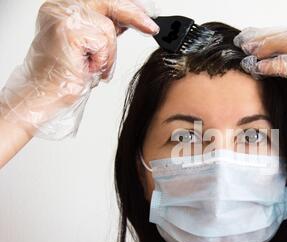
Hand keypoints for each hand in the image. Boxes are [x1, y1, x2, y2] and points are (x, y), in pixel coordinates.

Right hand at [0, 0, 158, 138]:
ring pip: (108, 28)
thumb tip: (128, 20)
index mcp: (62, 8)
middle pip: (108, 2)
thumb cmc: (64, 77)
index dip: (127, 6)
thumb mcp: (90, 48)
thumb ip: (103, 30)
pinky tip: (88, 68)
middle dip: (133, 16)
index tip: (146, 16)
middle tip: (151, 28)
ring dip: (108, 54)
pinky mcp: (68, 31)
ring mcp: (62, 17)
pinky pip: (103, 42)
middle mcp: (59, 7)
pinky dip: (102, 60)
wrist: (44, 97)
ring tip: (93, 67)